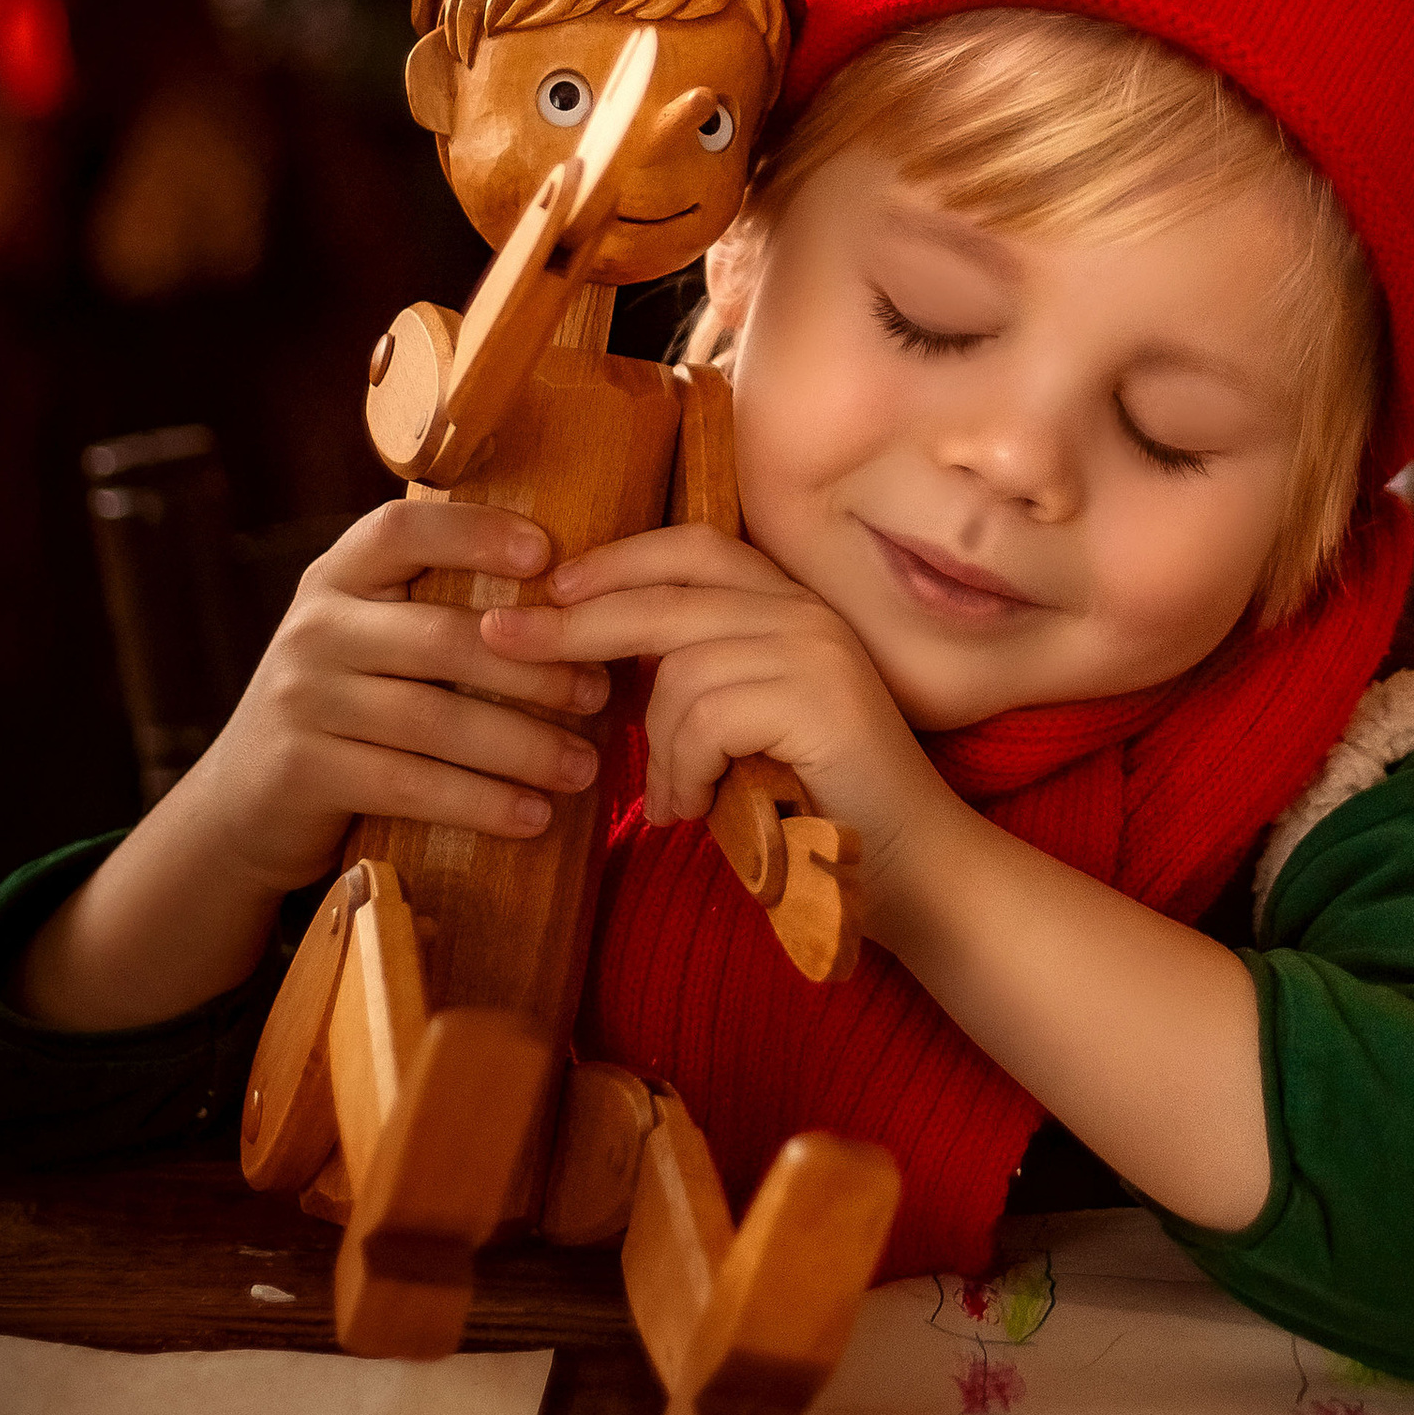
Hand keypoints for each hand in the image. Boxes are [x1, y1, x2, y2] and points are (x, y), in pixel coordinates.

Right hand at [177, 496, 609, 901]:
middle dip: (535, 668)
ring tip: (585, 768)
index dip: (475, 533)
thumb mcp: (374, 639)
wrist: (247, 802)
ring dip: (523, 746)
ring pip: (434, 719)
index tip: (548, 554)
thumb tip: (581, 602)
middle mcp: (314, 626)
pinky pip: (410, 783)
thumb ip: (440, 609)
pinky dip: (481, 802)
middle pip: (443, 637)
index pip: (402, 529)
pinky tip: (534, 818)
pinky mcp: (302, 770)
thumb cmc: (350, 708)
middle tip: (601, 694)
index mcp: (340, 577)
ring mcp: (301, 698)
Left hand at [478, 525, 949, 892]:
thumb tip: (592, 670)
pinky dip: (685, 772)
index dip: (617, 559)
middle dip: (573, 620)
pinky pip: (705, 720)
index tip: (550, 586)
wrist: (912, 868)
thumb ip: (692, 683)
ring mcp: (816, 651)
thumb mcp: (741, 729)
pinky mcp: (818, 699)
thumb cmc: (815, 807)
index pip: (694, 546)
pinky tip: (699, 809)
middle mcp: (806, 613)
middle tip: (501, 638)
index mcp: (791, 606)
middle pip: (667, 595)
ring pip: (679, 673)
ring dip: (656, 750)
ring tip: (673, 800)